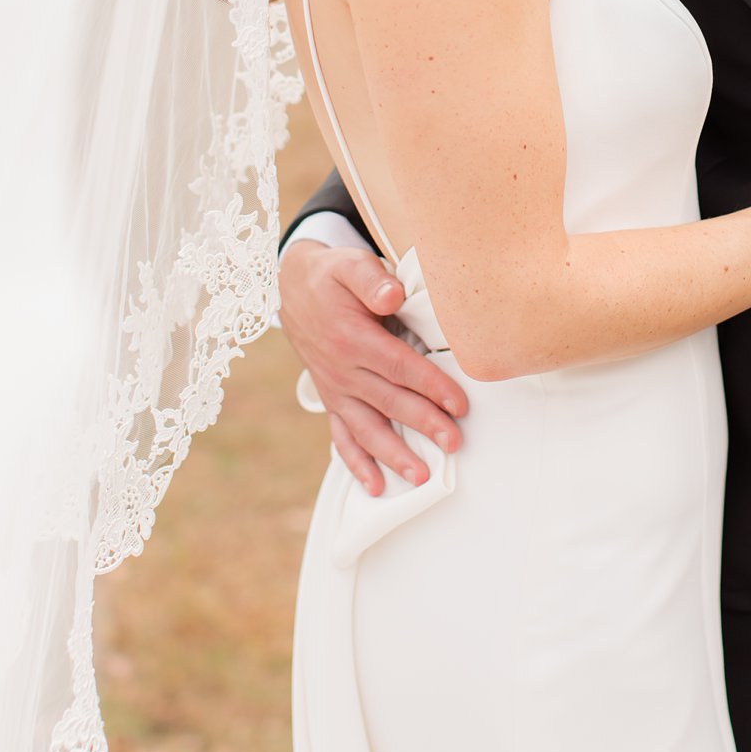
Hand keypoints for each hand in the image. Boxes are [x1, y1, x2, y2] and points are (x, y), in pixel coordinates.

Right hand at [278, 240, 469, 496]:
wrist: (291, 288)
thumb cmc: (332, 275)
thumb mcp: (349, 265)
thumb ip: (371, 279)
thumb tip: (393, 295)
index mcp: (352, 338)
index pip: (398, 366)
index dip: (430, 386)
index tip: (460, 404)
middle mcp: (342, 370)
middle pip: (389, 402)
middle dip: (424, 425)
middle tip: (455, 443)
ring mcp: (335, 389)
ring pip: (367, 428)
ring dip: (394, 455)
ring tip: (422, 477)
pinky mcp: (331, 399)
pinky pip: (342, 436)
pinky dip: (357, 463)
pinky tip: (376, 487)